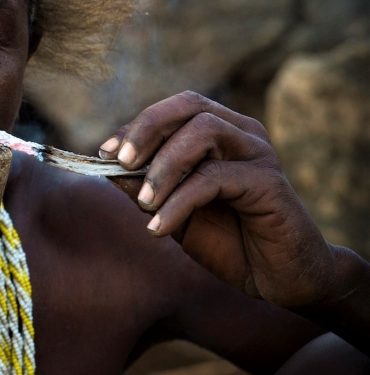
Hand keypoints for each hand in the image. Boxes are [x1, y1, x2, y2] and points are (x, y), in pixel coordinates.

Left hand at [99, 91, 336, 307]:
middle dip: (147, 129)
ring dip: (164, 166)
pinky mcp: (269, 182)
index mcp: (220, 130)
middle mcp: (242, 132)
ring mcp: (258, 152)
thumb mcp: (173, 211)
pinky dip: (179, 202)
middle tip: (121, 161)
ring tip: (145, 204)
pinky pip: (214, 178)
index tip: (105, 153)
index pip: (174, 109)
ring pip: (203, 132)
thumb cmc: (227, 239)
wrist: (278, 278)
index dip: (136, 126)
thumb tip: (107, 166)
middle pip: (190, 105)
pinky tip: (158, 228)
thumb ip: (145, 186)